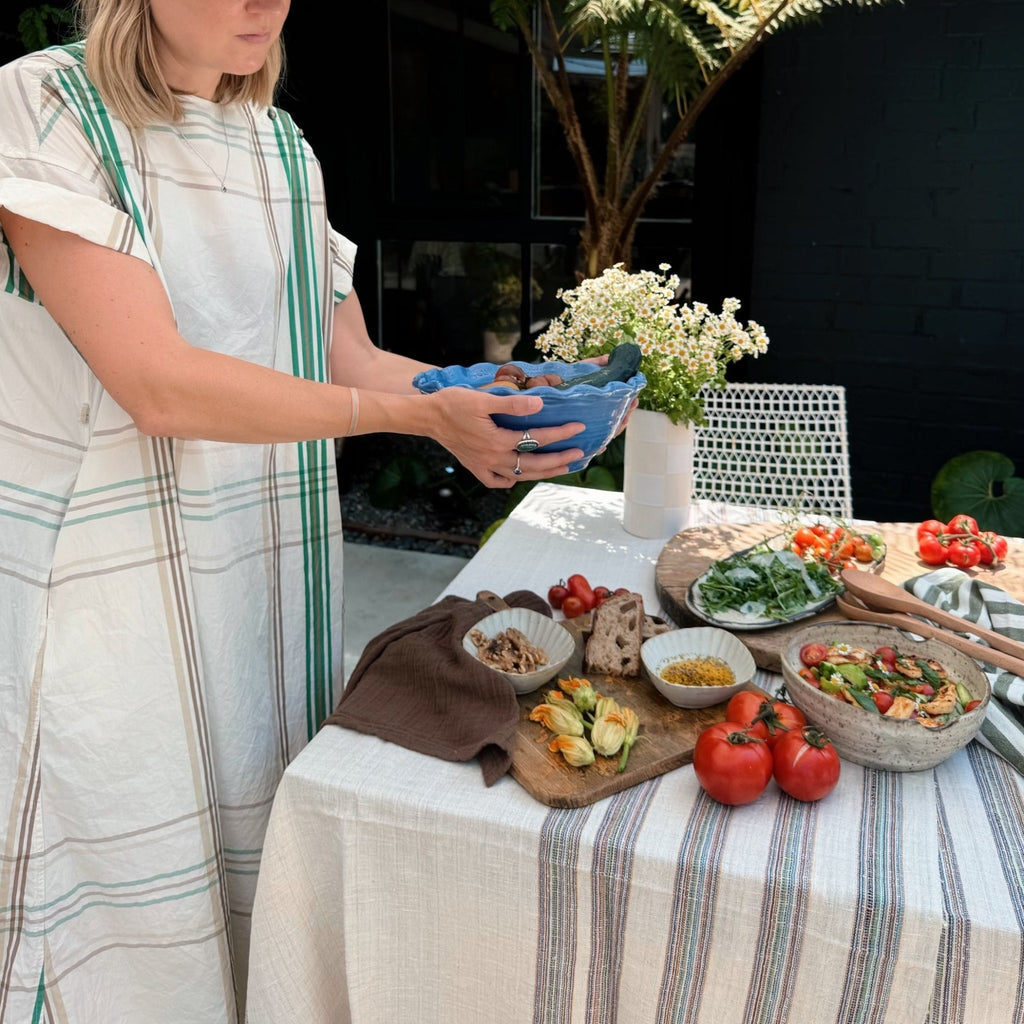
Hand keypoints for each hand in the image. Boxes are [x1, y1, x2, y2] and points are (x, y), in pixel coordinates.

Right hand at [426, 388, 585, 487]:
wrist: (426, 417)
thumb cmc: (452, 403)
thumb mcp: (482, 399)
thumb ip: (511, 404)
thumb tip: (539, 404)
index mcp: (497, 441)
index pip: (536, 439)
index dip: (560, 434)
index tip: (578, 428)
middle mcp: (493, 458)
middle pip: (533, 464)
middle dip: (558, 460)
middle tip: (579, 454)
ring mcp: (484, 466)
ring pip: (519, 475)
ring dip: (542, 473)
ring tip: (561, 468)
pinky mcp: (475, 467)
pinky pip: (496, 481)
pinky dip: (509, 480)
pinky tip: (519, 476)